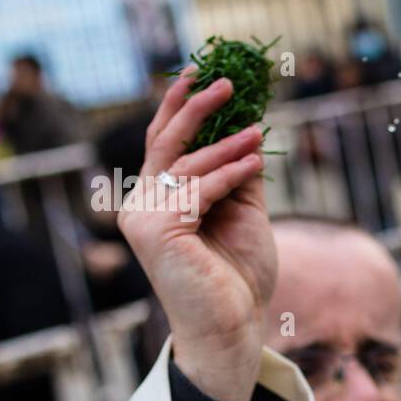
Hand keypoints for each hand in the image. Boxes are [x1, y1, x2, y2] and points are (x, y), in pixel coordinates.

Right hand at [118, 70, 274, 400]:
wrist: (233, 327)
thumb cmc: (238, 277)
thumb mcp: (244, 212)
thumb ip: (240, 174)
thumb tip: (251, 129)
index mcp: (159, 199)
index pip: (166, 143)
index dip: (181, 105)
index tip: (203, 72)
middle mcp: (142, 204)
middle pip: (165, 142)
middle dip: (195, 107)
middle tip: (226, 82)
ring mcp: (143, 218)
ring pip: (185, 164)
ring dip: (225, 143)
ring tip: (259, 130)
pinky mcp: (155, 232)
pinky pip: (198, 190)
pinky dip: (228, 172)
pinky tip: (255, 161)